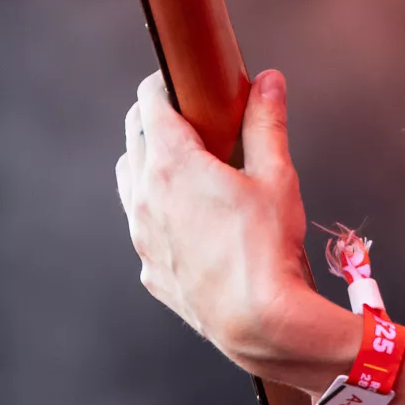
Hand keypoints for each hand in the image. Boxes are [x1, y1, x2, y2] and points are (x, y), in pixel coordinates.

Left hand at [114, 69, 332, 375]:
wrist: (259, 324)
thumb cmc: (268, 250)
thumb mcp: (276, 176)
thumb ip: (266, 123)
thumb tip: (269, 82)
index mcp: (171, 163)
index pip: (149, 103)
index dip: (164, 84)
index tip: (181, 81)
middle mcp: (145, 196)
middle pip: (133, 135)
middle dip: (155, 117)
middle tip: (188, 114)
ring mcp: (141, 234)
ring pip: (128, 179)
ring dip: (147, 160)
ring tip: (183, 162)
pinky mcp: (149, 267)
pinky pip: (140, 224)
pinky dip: (154, 206)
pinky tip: (186, 214)